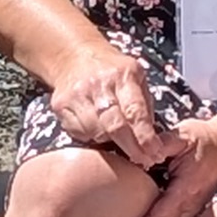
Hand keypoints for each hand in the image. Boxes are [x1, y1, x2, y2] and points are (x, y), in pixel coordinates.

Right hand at [44, 39, 167, 167]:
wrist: (74, 56)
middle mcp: (99, 84)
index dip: (145, 136)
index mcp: (123, 75)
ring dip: (110, 142)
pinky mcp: (61, 105)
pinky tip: (97, 129)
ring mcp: (77, 94)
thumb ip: (145, 105)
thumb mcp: (136, 77)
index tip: (155, 152)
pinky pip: (79, 132)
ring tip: (118, 139)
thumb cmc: (111, 71)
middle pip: (115, 126)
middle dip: (131, 148)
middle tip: (143, 160)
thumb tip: (153, 139)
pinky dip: (91, 137)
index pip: (135, 111)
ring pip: (96, 132)